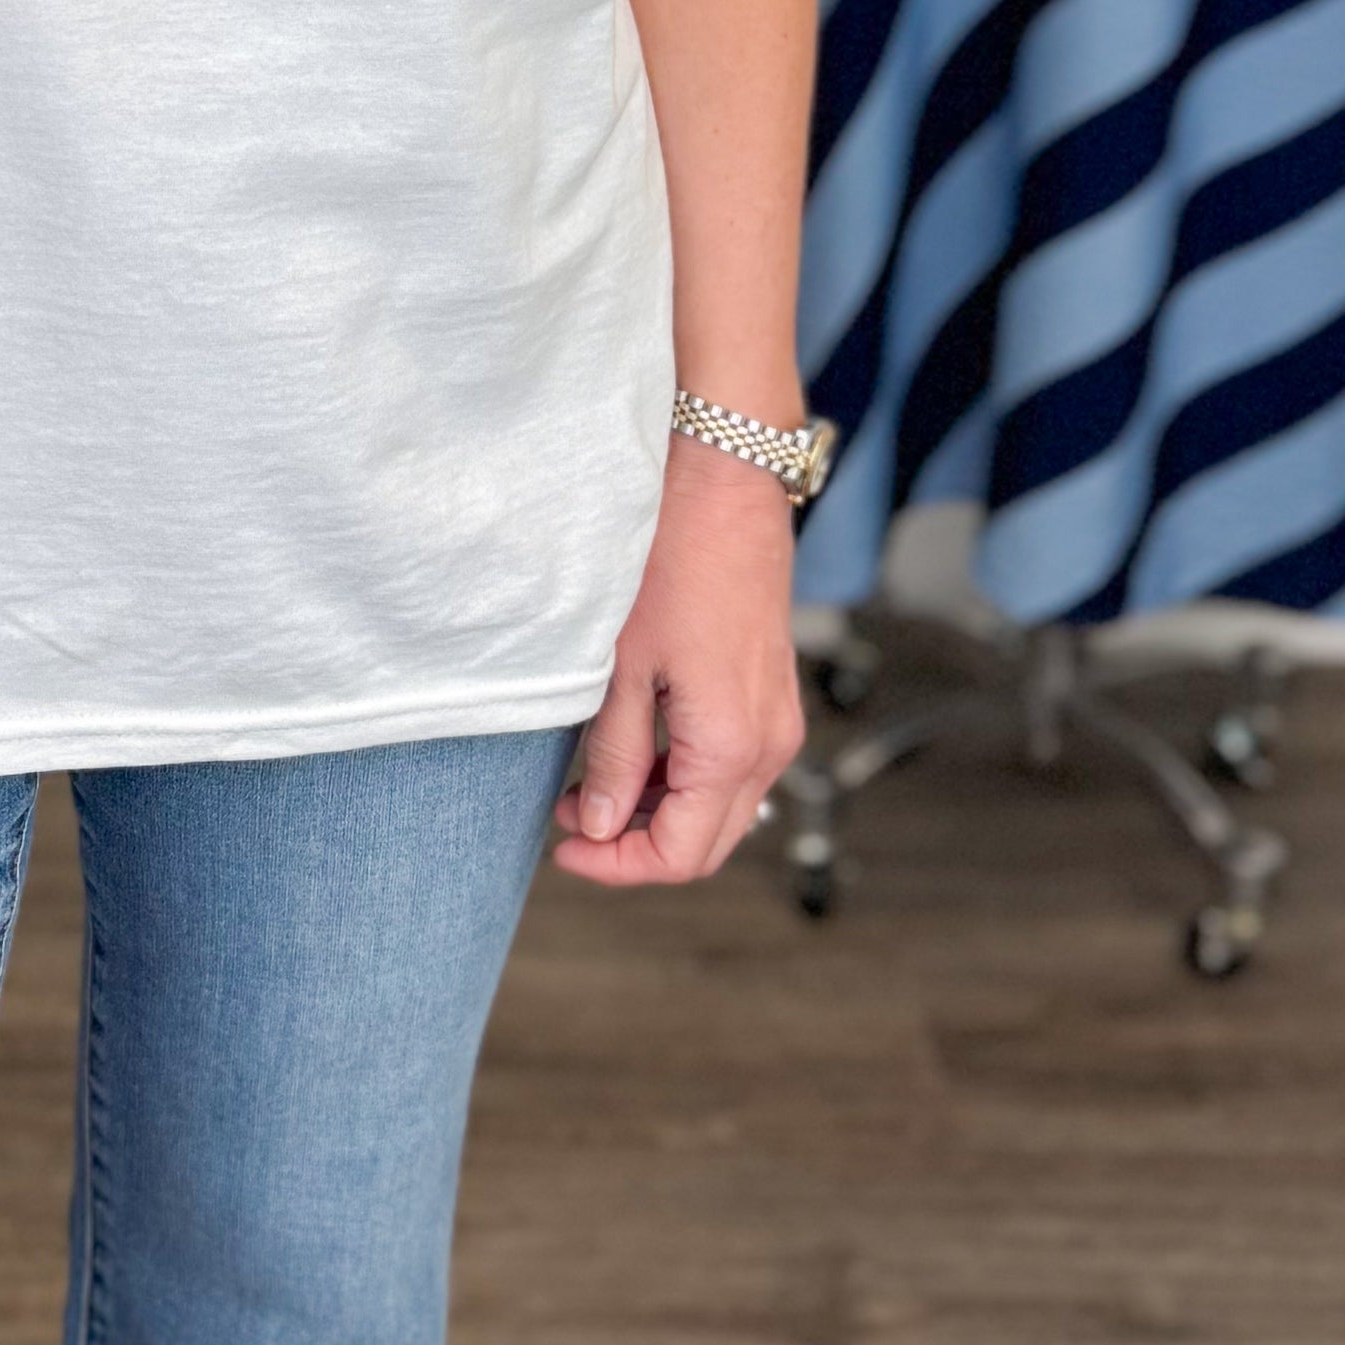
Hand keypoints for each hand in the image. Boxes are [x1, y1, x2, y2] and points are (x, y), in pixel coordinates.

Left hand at [551, 436, 804, 888]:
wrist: (725, 480)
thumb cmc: (671, 559)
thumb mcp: (621, 663)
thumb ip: (614, 754)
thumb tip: (602, 825)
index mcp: (731, 747)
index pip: (681, 854)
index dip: (619, 865)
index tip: (567, 849)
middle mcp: (770, 744)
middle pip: (707, 840)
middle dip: (637, 844)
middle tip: (574, 822)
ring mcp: (778, 718)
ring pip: (722, 805)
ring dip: (659, 808)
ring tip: (592, 781)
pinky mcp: (772, 691)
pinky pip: (733, 762)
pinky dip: (683, 773)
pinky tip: (635, 745)